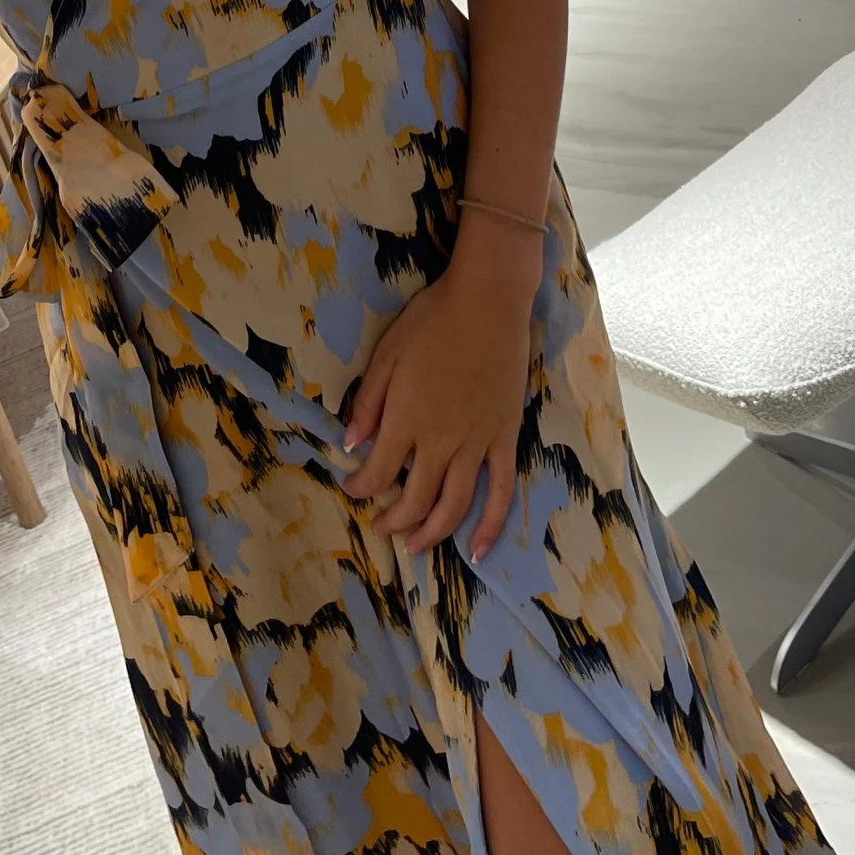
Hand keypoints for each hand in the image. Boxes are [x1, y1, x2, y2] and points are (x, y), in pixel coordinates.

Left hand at [343, 231, 539, 561]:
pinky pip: (500, 492)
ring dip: (432, 533)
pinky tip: (477, 551)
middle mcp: (440, 441)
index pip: (378, 471)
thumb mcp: (387, 353)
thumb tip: (350, 444)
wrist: (489, 302)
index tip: (352, 488)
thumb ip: (368, 402)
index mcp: (406, 420)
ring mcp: (476, 443)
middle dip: (393, 520)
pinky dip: (489, 526)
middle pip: (415, 499)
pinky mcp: (505, 439)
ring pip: (454, 505)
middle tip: (381, 528)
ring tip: (416, 547)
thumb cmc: (432, 320)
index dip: (361, 487)